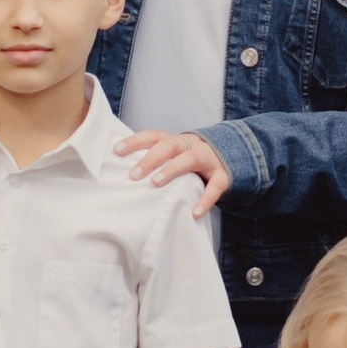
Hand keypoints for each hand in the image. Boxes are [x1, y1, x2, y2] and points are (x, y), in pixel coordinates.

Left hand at [117, 127, 233, 215]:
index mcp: (175, 140)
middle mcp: (191, 145)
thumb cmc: (190, 159)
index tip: (117, 151)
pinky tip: (195, 212)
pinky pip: (215, 186)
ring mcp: (208, 158)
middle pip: (169, 145)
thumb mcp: (174, 155)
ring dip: (172, 169)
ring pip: (190, 158)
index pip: (153, 135)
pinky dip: (206, 199)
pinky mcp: (222, 174)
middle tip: (134, 174)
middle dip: (151, 158)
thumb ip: (155, 160)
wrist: (229, 154)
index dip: (135, 141)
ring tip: (156, 183)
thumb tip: (123, 172)